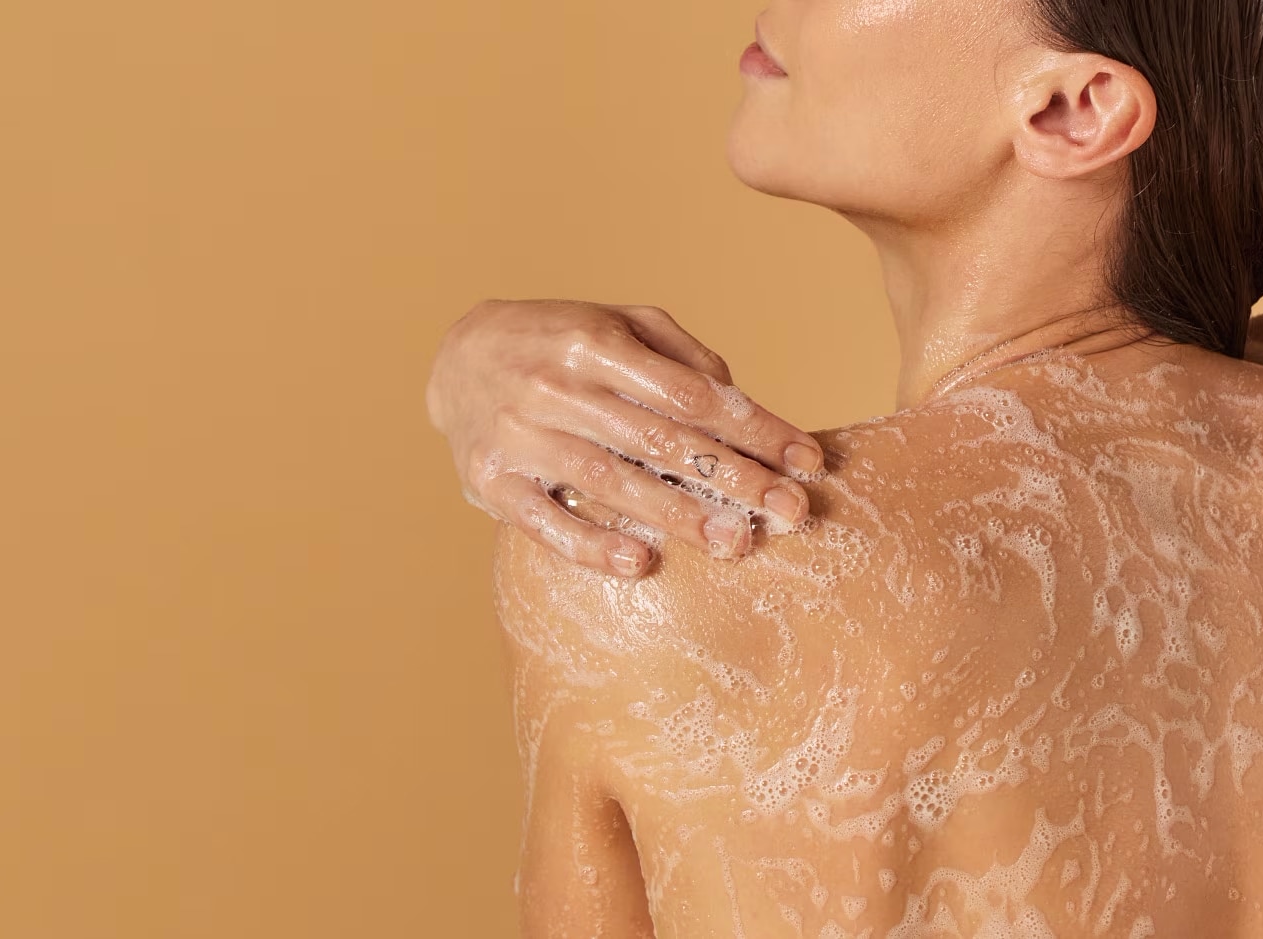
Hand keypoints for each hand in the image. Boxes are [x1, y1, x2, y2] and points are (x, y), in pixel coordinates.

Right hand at [427, 298, 826, 577]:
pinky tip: (640, 563)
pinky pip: (544, 521)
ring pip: (609, 481)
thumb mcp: (617, 323)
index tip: (807, 460)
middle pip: (660, 440)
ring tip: (734, 541)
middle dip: (733, 478)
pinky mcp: (492, 480)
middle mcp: (557, 386)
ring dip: (677, 515)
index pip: (691, 394)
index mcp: (596, 342)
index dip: (754, 428)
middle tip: (791, 511)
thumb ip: (680, 354)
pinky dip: (591, 545)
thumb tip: (737, 396)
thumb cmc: (558, 342)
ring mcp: (520, 435)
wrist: (456, 357)